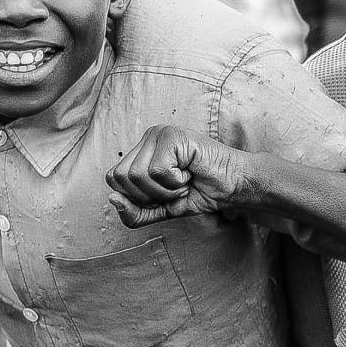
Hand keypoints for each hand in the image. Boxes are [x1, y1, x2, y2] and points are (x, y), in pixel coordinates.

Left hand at [105, 125, 246, 226]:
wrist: (234, 186)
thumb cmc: (201, 193)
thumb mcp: (160, 209)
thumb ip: (134, 212)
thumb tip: (112, 199)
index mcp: (141, 151)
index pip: (113, 179)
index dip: (136, 197)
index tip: (164, 193)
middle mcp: (147, 138)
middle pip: (120, 177)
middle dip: (149, 195)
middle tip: (175, 188)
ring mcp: (159, 134)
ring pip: (137, 175)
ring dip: (164, 189)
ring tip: (184, 180)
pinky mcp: (172, 136)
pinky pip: (157, 170)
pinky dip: (175, 181)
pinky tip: (190, 173)